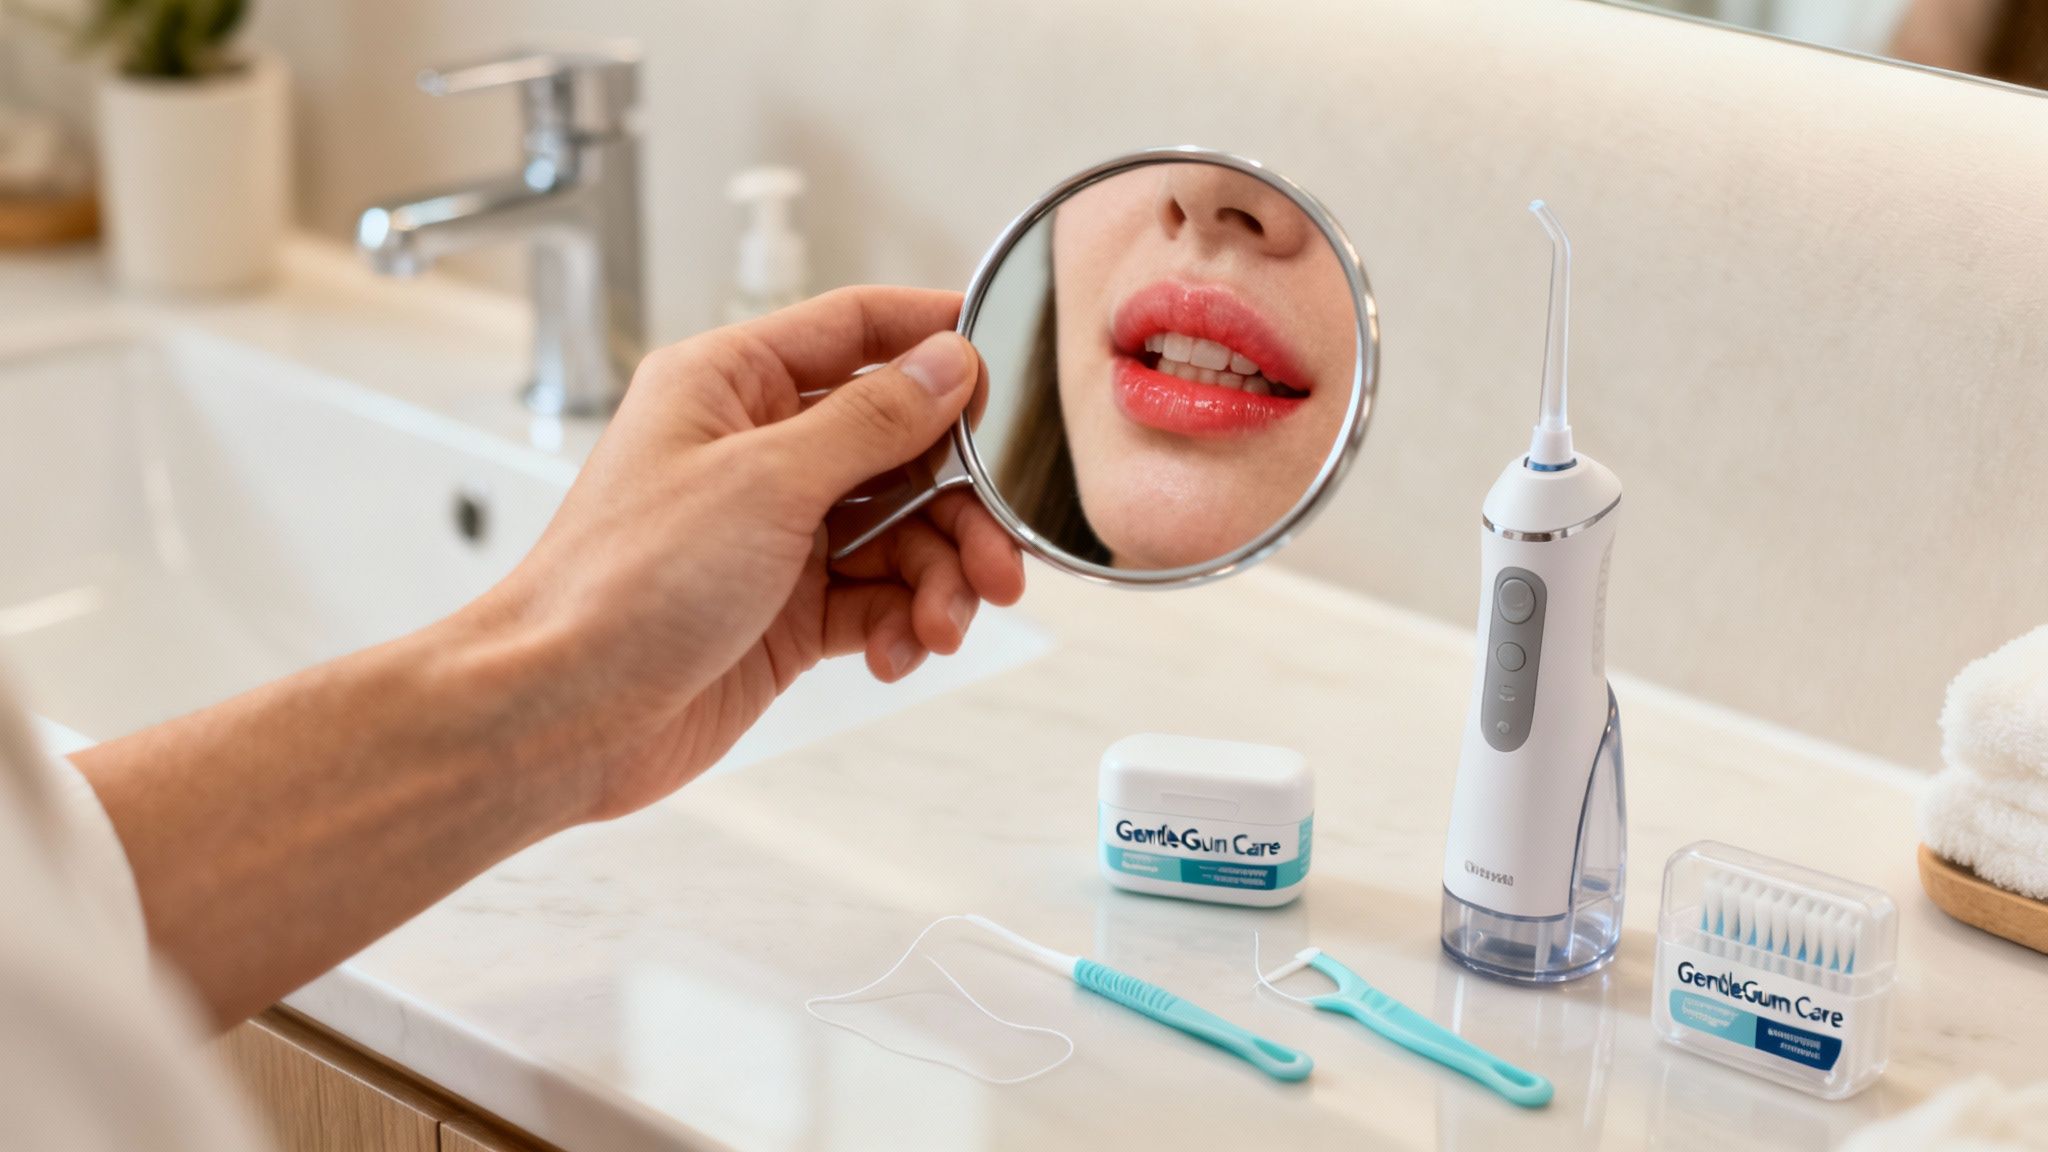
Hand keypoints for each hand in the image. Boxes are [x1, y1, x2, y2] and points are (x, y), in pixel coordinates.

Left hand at [462, 286, 1024, 822]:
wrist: (563, 715)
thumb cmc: (624, 584)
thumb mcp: (765, 480)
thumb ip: (870, 422)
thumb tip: (947, 364)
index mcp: (730, 384)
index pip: (856, 329)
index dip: (938, 341)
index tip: (1008, 371)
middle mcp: (757, 450)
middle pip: (902, 446)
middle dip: (961, 504)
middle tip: (998, 556)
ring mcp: (775, 533)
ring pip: (902, 533)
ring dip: (939, 579)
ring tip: (944, 626)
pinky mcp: (788, 611)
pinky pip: (878, 600)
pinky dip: (901, 625)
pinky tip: (897, 653)